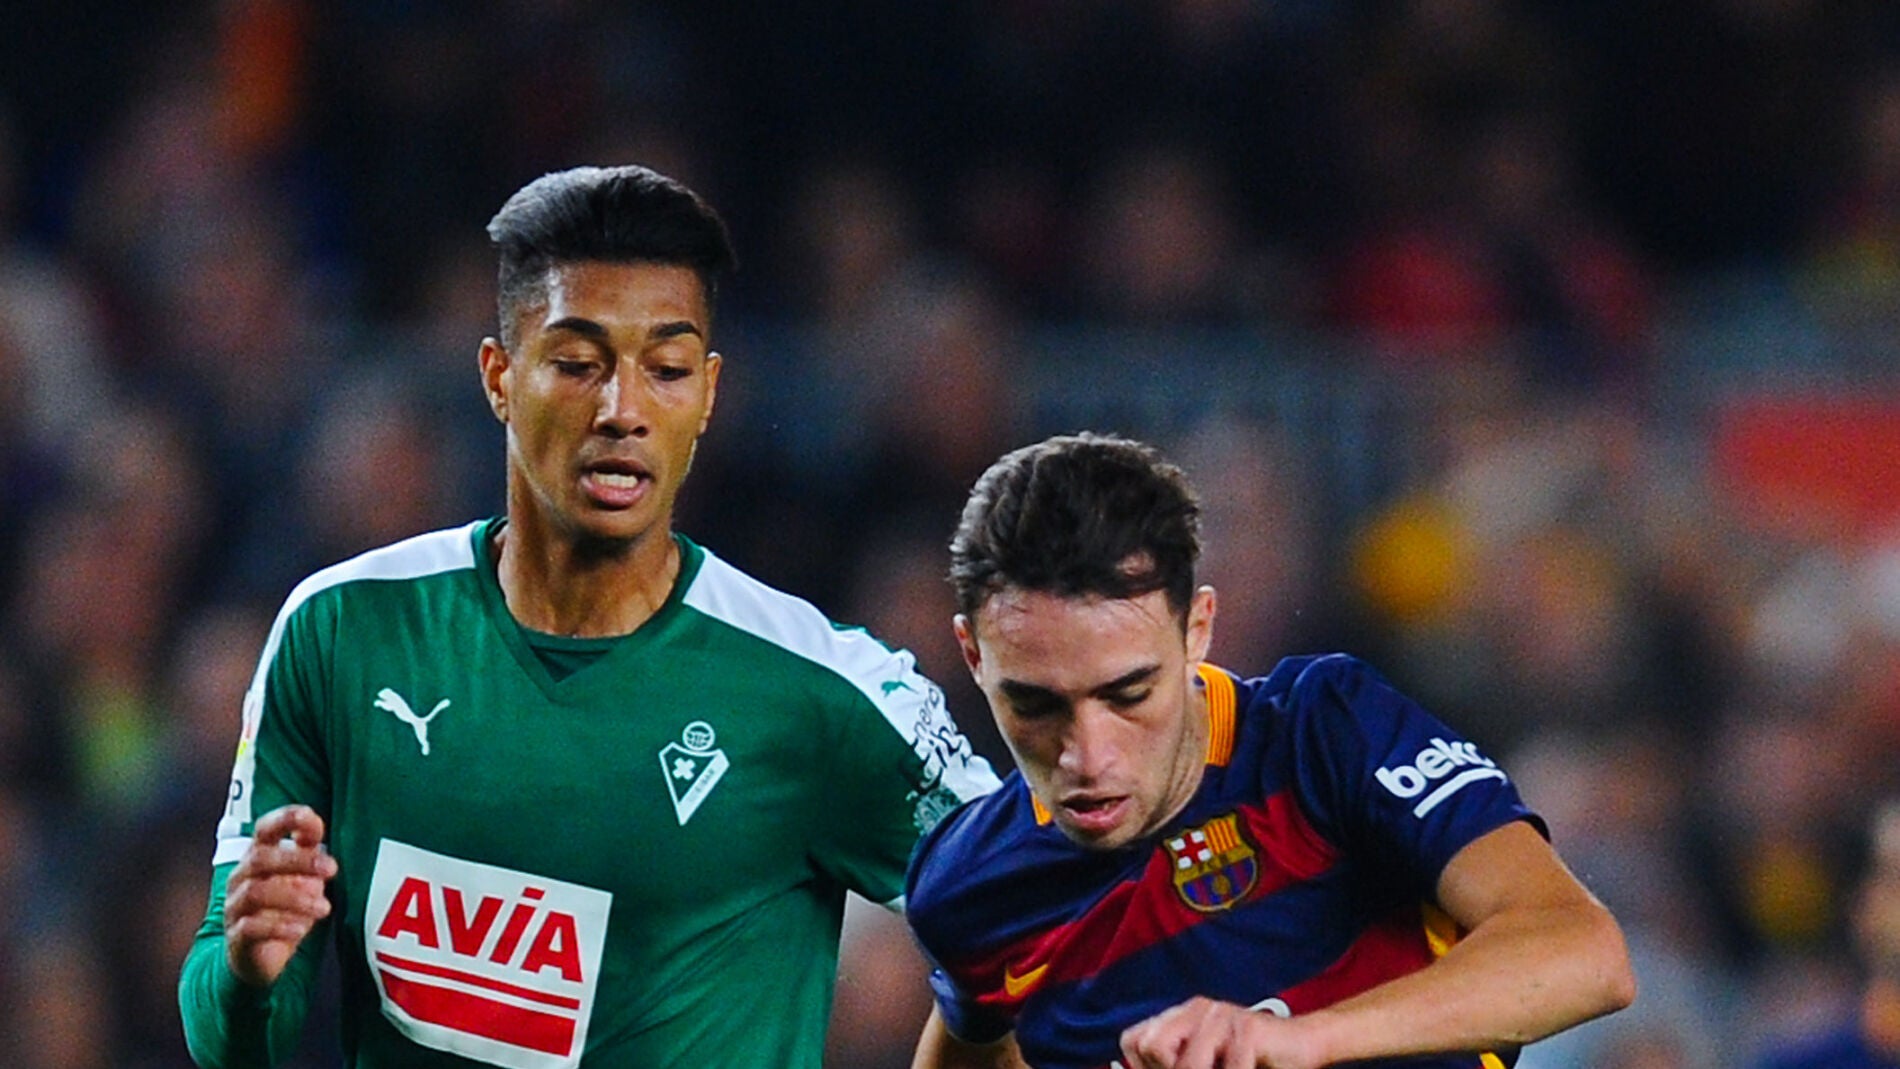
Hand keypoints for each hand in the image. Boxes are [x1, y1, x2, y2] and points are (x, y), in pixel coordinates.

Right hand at [223, 804, 338, 988]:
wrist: (260, 955)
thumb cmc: (286, 908)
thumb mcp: (304, 879)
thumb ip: (310, 855)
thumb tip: (317, 832)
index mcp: (259, 856)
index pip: (264, 829)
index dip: (285, 819)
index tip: (314, 822)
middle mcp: (242, 877)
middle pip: (261, 858)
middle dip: (299, 861)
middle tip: (332, 870)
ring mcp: (235, 906)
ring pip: (256, 892)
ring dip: (294, 897)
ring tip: (324, 907)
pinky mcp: (237, 936)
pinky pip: (250, 927)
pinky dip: (278, 926)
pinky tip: (301, 929)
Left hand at [1119, 997, 1322, 1068]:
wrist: (1302, 1047)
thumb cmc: (1251, 1061)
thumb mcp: (1204, 1062)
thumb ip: (1172, 1064)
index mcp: (1180, 1015)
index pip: (1133, 1041)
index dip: (1146, 1067)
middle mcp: (1197, 1009)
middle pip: (1152, 1048)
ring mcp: (1222, 1015)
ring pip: (1187, 1064)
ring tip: (1227, 1067)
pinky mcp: (1248, 1028)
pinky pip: (1229, 1068)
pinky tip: (1249, 1068)